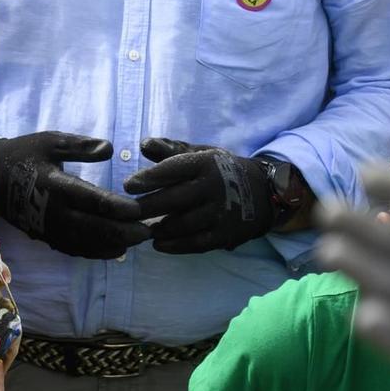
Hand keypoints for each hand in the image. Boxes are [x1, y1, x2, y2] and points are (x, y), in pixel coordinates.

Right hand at [0, 132, 150, 258]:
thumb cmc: (24, 155)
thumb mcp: (50, 141)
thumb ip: (80, 146)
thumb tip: (109, 148)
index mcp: (56, 186)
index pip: (94, 201)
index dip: (120, 208)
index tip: (140, 209)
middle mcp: (54, 212)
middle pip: (96, 228)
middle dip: (125, 231)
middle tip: (149, 230)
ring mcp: (51, 229)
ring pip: (89, 243)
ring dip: (116, 243)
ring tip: (140, 239)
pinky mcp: (48, 237)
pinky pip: (77, 250)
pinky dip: (99, 252)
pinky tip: (118, 249)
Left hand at [124, 137, 276, 252]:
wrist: (262, 192)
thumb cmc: (219, 171)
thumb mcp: (199, 154)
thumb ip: (169, 150)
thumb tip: (143, 144)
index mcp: (206, 163)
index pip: (174, 169)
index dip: (149, 178)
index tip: (127, 186)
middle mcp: (214, 188)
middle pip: (174, 199)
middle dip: (146, 207)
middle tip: (126, 212)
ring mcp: (221, 213)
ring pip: (182, 224)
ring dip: (158, 228)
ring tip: (140, 228)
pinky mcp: (225, 234)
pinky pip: (196, 243)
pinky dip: (175, 246)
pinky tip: (158, 244)